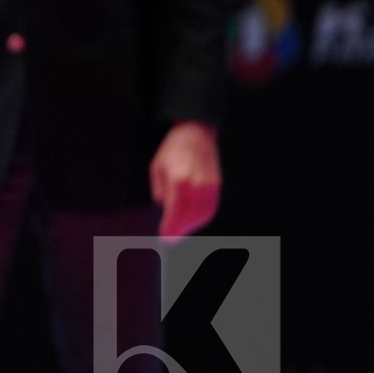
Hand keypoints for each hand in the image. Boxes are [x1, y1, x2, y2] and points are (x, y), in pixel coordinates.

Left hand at [150, 120, 219, 238]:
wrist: (195, 133)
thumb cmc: (172, 150)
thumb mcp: (156, 169)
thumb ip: (160, 192)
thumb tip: (165, 209)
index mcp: (179, 182)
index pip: (175, 213)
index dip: (170, 229)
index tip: (164, 238)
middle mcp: (197, 186)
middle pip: (189, 218)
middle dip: (179, 231)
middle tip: (169, 238)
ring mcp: (209, 187)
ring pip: (202, 216)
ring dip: (190, 227)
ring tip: (179, 231)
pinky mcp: (217, 186)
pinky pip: (210, 209)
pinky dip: (201, 218)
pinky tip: (192, 221)